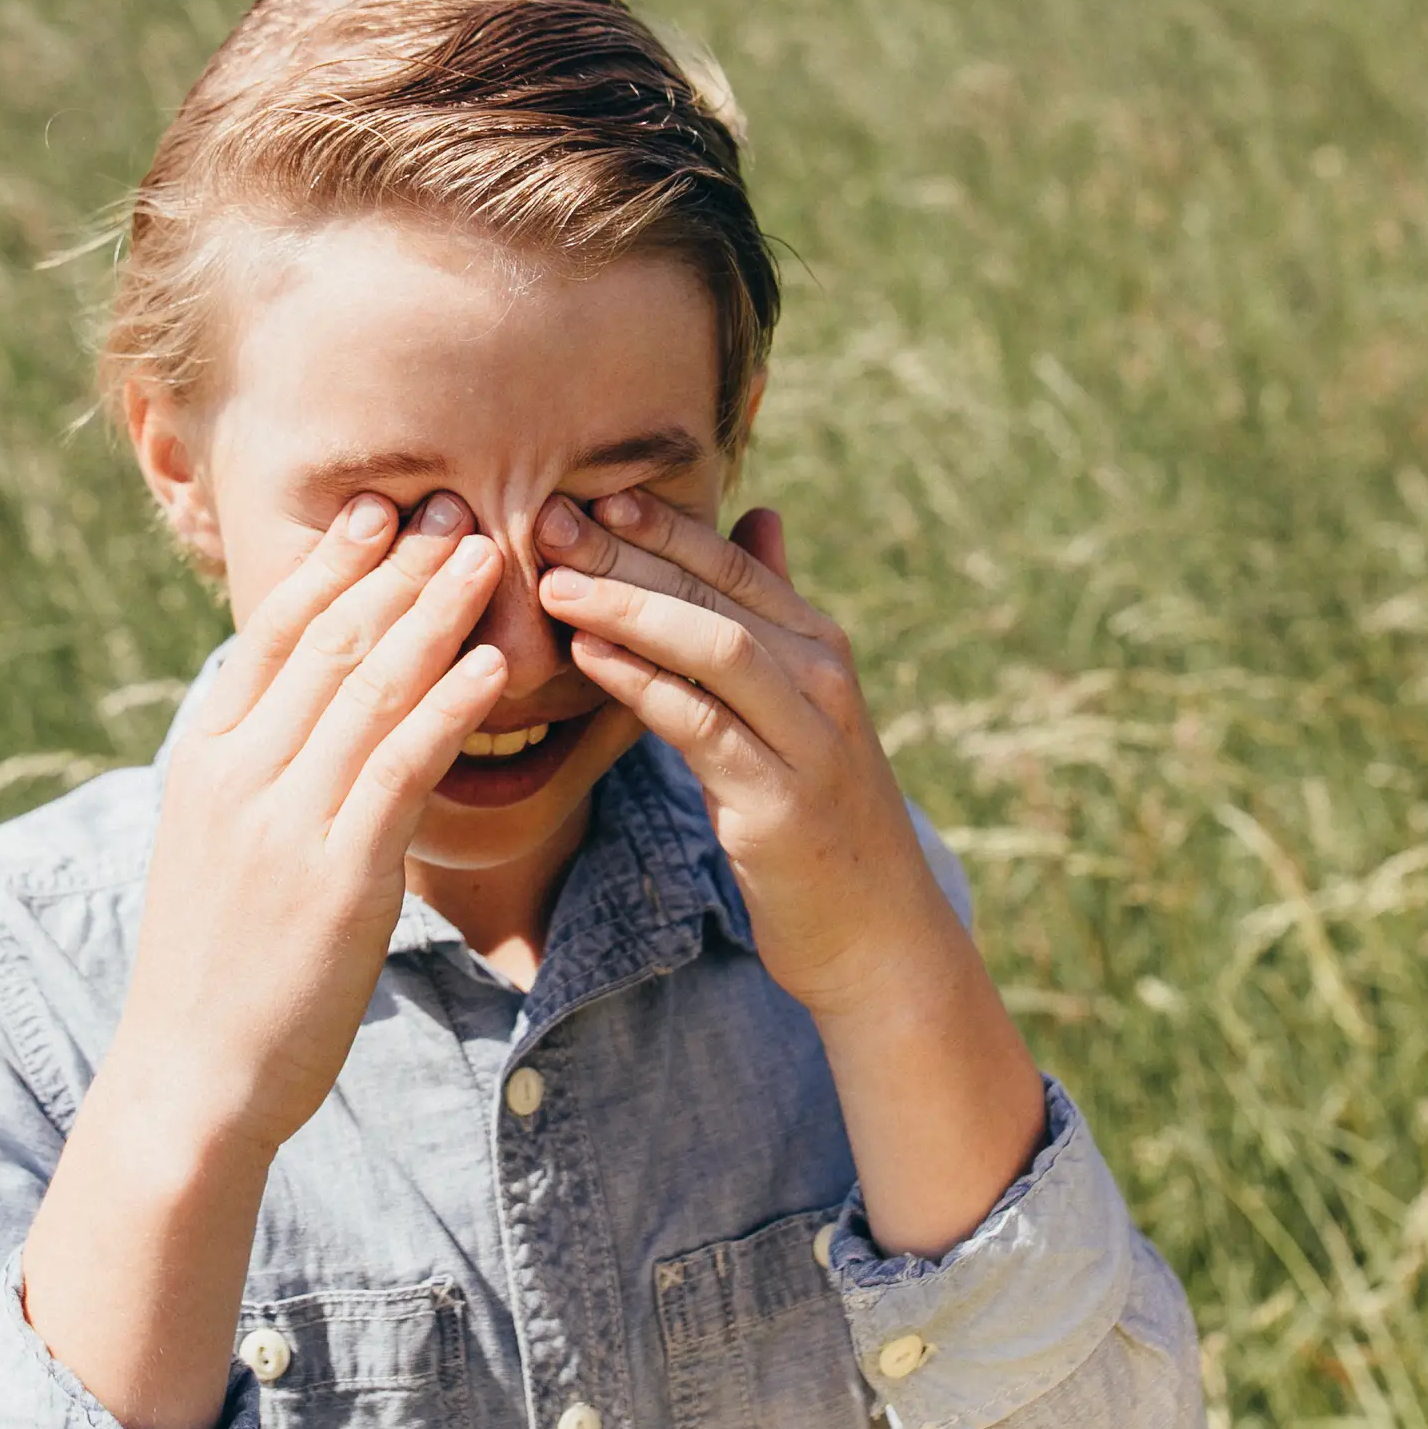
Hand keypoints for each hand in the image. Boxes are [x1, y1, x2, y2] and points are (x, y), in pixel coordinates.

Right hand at [118, 491, 508, 1148]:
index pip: (270, 633)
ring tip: (489, 559)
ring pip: (370, 688)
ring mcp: (284, 823)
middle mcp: (238, 775)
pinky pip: (401, 769)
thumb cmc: (215, 967)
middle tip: (456, 509)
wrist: (191, 1076)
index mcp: (204, 759)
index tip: (382, 511)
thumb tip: (300, 708)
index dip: (333, 566)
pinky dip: (449, 709)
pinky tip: (491, 669)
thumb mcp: (215, 845)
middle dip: (398, 568)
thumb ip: (254, 770)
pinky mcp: (336, 878)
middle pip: (327, 641)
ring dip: (436, 614)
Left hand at [532, 491, 957, 1021]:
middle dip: (631, 553)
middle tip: (551, 520)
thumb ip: (773, 613)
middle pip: (718, 594)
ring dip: (631, 608)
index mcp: (819, 648)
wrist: (875, 933)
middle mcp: (821, 680)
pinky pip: (702, 726)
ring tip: (556, 583)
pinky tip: (588, 659)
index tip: (592, 495)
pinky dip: (643, 683)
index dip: (662, 526)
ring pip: (715, 647)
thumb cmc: (818, 813)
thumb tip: (760, 516)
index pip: (733, 564)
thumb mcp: (801, 705)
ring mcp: (807, 740)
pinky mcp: (779, 803)